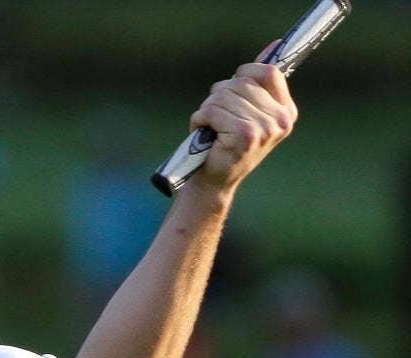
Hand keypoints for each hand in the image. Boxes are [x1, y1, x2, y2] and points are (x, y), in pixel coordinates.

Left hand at [189, 53, 297, 195]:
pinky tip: (202, 132)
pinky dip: (200, 118)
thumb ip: (260, 82)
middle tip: (215, 117)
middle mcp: (280, 121)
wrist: (214, 182)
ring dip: (208, 108)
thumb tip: (274, 45)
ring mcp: (264, 129)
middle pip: (242, 83)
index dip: (245, 73)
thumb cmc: (228, 145)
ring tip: (209, 126)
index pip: (269, 72)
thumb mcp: (248, 111)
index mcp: (286, 112)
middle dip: (220, 95)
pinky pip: (214, 111)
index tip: (233, 90)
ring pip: (225, 95)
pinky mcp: (245, 135)